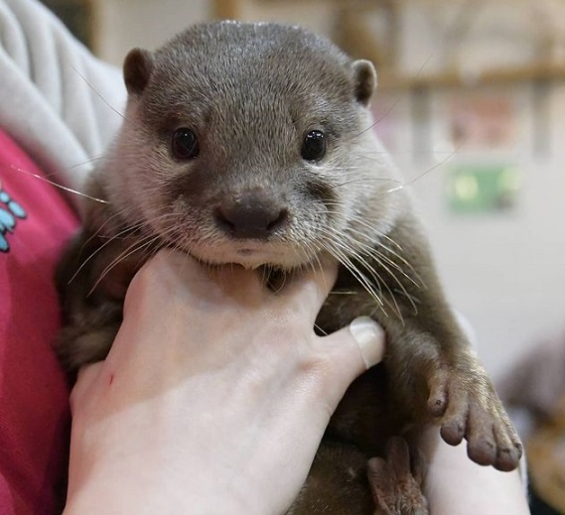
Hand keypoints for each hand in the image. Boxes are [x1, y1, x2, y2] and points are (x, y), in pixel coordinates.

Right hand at [63, 250, 384, 514]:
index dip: (198, 277)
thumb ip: (121, 352)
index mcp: (170, 281)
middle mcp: (231, 289)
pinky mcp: (319, 369)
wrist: (165, 506)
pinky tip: (362, 350)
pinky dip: (365, 343)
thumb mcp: (98, 386)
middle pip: (260, 256)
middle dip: (260, 271)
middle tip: (260, 296)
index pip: (195, 253)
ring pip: (318, 276)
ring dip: (320, 284)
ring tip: (321, 299)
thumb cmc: (118, 452)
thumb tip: (125, 353)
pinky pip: (364, 340)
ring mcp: (281, 325)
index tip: (199, 301)